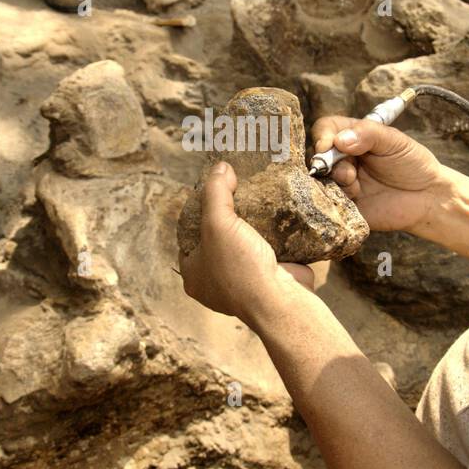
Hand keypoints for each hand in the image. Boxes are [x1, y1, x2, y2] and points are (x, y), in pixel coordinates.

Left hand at [179, 161, 316, 325]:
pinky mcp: (267, 281)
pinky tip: (276, 217)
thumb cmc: (240, 266)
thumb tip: (220, 167)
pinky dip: (271, 237)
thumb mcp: (218, 222)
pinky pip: (265, 253)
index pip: (188, 238)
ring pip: (243, 247)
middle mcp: (215, 283)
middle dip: (228, 221)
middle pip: (217, 241)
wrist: (280, 301)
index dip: (198, 215)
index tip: (212, 194)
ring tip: (258, 202)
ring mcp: (243, 284)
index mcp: (193, 275)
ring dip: (251, 229)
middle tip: (237, 195)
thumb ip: (216, 193)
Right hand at [310, 117, 453, 234]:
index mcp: (353, 137)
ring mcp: (342, 182)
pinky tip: (356, 199)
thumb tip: (339, 140)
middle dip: (328, 163)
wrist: (427, 197)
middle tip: (349, 173)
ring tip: (356, 187)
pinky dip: (338, 199)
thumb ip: (368, 134)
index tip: (328, 146)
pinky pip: (328, 202)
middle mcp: (343, 158)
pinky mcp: (344, 205)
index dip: (322, 136)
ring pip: (319, 179)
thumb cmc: (413, 164)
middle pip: (317, 155)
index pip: (325, 129)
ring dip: (336, 182)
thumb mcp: (394, 141)